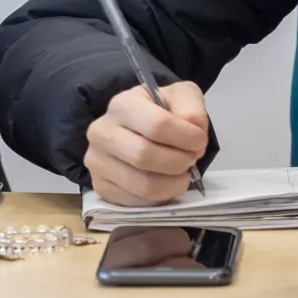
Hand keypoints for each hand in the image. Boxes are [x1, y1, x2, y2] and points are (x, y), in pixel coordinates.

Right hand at [83, 81, 209, 207]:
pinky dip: (160, 197)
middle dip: (179, 162)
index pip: (156, 125)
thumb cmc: (160, 112)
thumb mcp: (181, 96)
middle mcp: (101, 132)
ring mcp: (97, 162)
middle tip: (191, 159)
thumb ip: (192, 108)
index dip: (186, 137)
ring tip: (181, 173)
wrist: (136, 130)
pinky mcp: (100, 186)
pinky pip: (137, 201)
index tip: (200, 141)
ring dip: (173, 184)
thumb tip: (194, 131)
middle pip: (145, 156)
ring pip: (143, 185)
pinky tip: (165, 182)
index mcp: (122, 105)